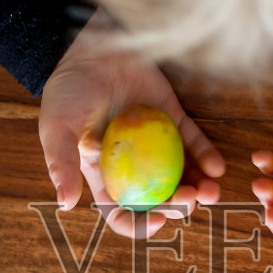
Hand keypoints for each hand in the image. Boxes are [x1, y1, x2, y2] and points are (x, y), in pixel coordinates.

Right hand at [39, 9, 225, 238]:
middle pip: (160, 199)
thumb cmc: (68, 89)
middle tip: (189, 200)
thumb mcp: (56, 127)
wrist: (91, 47)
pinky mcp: (172, 119)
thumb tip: (65, 204)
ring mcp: (155, 144)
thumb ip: (61, 164)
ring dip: (200, 189)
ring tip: (210, 190)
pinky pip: (194, 143)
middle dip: (179, 207)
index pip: (122, 212)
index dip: (141, 225)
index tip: (159, 220)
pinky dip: (207, 156)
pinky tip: (216, 167)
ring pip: (182, 176)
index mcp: (104, 174)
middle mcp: (133, 165)